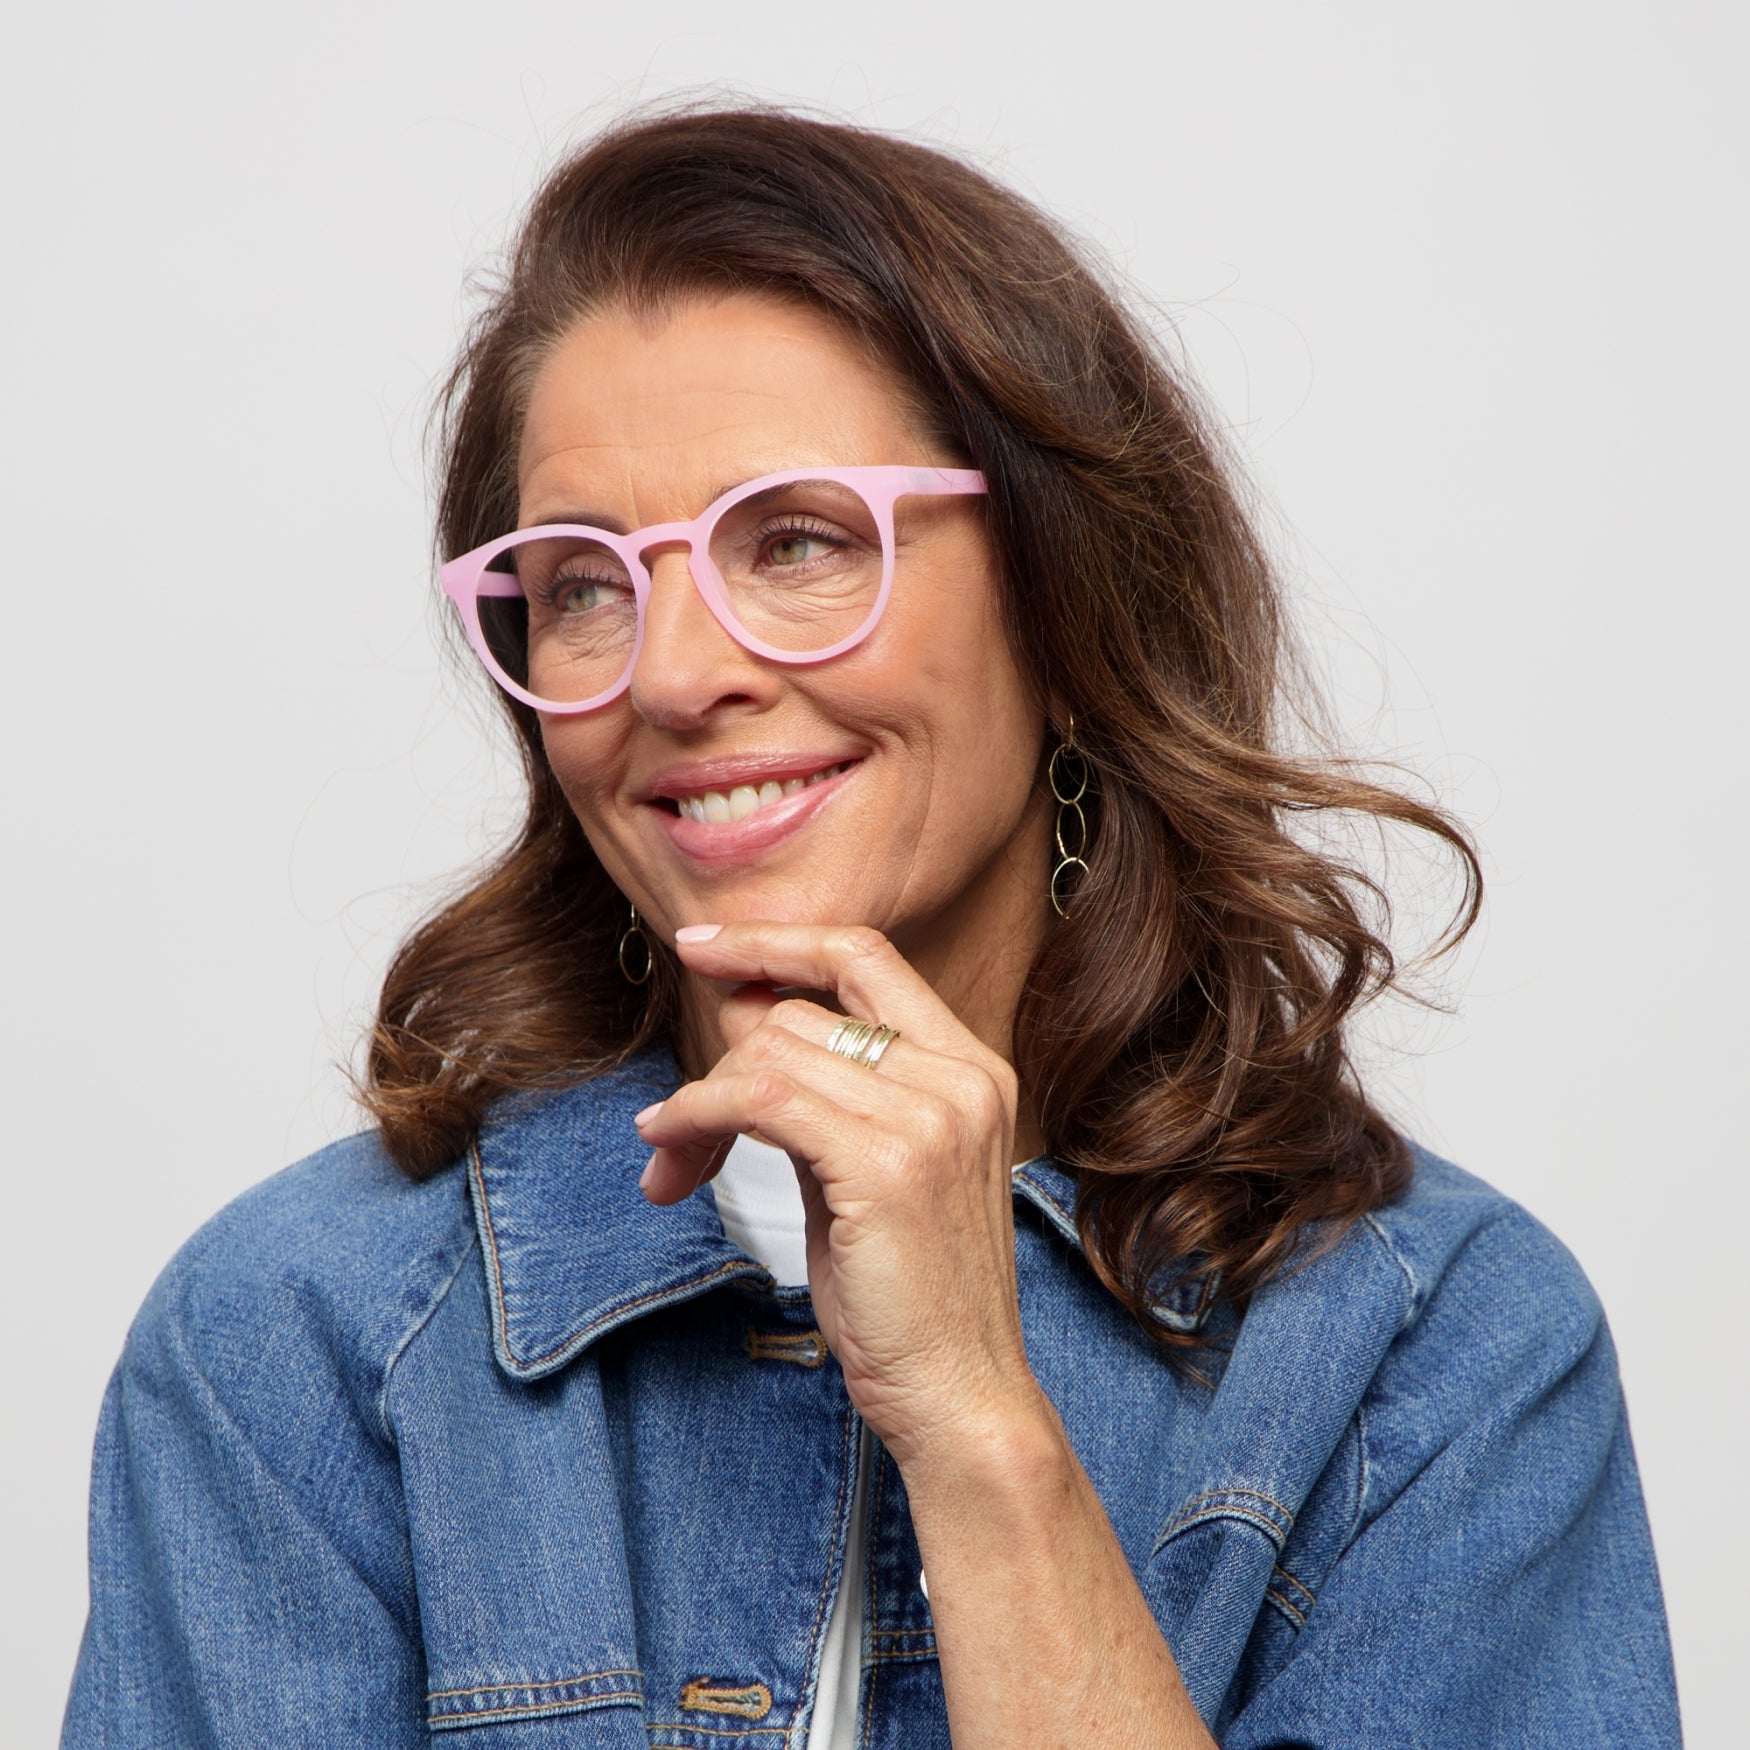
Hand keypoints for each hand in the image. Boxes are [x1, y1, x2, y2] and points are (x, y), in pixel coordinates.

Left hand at [634, 921, 1041, 1466]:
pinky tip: (670, 1150)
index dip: (777, 941)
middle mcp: (962, 1077)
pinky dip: (697, 1115)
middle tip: (674, 1124)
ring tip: (671, 1153)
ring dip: (698, 1100)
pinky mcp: (887, 1162)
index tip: (703, 946)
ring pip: (771, 1051)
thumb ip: (825, 1094)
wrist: (960, 1396)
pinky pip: (759, 1100)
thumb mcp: (871, 1172)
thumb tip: (744, 1023)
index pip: (866, 955)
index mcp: (972, 1068)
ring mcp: (932, 1116)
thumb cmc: (913, 1298)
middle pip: (799, 1010)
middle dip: (718, 1059)